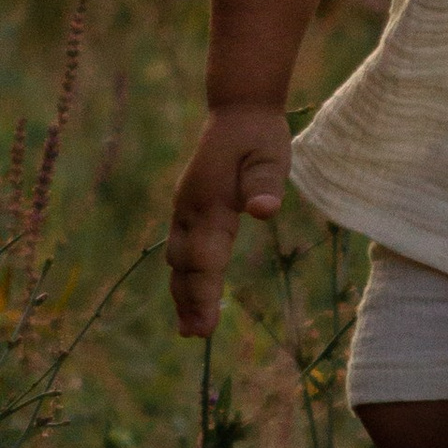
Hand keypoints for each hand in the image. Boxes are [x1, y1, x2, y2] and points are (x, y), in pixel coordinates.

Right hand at [167, 105, 291, 335]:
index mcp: (208, 201)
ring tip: (190, 329)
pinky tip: (192, 301)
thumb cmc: (259, 137)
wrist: (238, 112)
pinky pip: (181, 251)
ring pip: (177, 260)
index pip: (203, 257)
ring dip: (183, 294)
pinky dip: (184, 278)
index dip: (204, 293)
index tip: (206, 326)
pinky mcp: (189, 211)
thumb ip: (265, 184)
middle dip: (189, 301)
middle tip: (196, 335)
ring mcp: (185, 210)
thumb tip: (263, 211)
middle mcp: (189, 209)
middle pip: (184, 265)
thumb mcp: (270, 156)